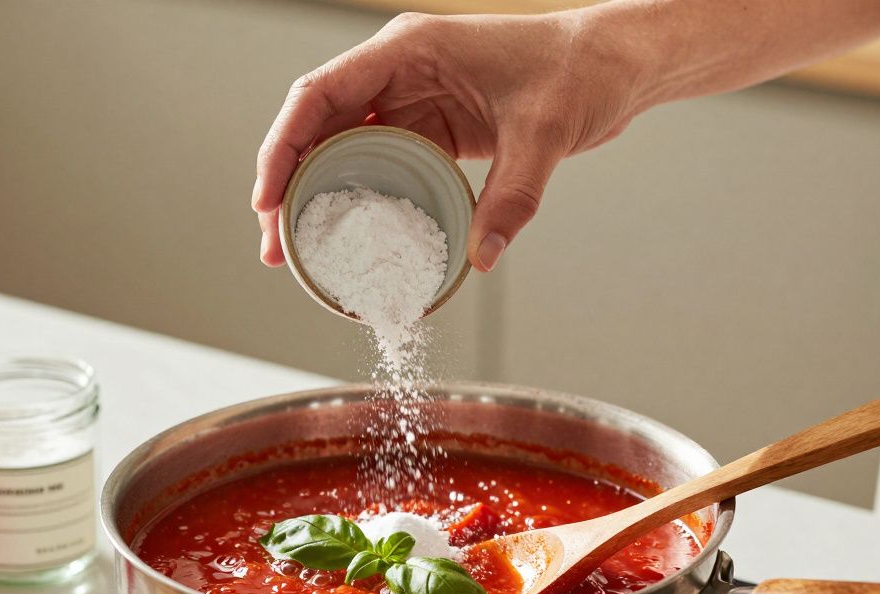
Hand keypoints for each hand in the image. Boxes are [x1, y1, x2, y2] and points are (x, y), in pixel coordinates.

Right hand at [252, 10, 653, 271]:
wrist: (612, 66)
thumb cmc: (577, 71)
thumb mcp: (545, 134)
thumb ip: (513, 196)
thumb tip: (481, 257)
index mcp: (407, 50)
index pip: (318, 96)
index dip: (281, 148)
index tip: (267, 200)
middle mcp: (397, 71)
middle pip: (316, 128)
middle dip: (287, 186)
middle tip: (276, 246)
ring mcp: (410, 100)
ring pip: (339, 149)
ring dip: (314, 197)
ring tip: (297, 252)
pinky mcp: (428, 128)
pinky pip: (376, 164)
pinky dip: (355, 199)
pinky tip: (346, 236)